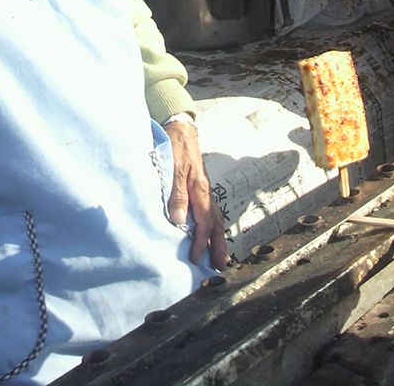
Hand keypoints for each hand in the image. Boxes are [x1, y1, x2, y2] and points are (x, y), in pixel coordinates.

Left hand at [164, 119, 228, 269]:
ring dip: (217, 238)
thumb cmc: (175, 146)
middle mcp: (204, 191)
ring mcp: (203, 189)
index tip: (194, 259)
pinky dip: (212, 225)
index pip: (204, 222)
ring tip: (219, 255)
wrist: (180, 128)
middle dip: (218, 245)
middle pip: (216, 223)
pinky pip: (209, 210)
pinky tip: (209, 232)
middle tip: (220, 266)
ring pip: (214, 217)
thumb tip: (179, 221)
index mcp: (200, 189)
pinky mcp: (199, 187)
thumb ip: (176, 194)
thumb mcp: (173, 168)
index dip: (200, 242)